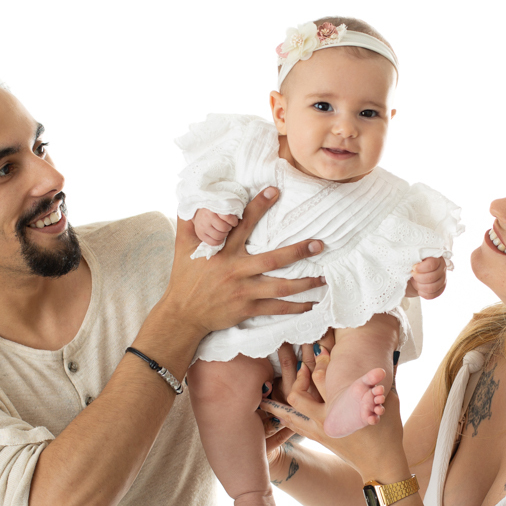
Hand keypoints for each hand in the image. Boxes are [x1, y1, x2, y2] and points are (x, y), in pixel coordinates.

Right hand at [164, 188, 325, 336]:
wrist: (183, 314)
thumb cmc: (185, 277)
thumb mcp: (182, 246)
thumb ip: (189, 222)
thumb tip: (192, 197)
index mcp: (223, 252)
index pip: (243, 224)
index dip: (259, 207)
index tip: (275, 191)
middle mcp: (236, 270)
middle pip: (273, 259)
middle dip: (298, 251)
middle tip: (319, 244)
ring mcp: (244, 291)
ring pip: (280, 287)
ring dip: (304, 283)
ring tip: (323, 278)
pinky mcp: (247, 309)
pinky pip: (276, 308)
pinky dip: (295, 308)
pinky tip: (311, 304)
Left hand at [260, 341, 406, 479]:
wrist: (381, 463)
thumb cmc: (388, 432)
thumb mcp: (388, 402)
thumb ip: (380, 382)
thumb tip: (384, 362)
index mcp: (341, 406)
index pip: (321, 378)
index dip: (320, 362)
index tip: (321, 350)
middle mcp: (325, 418)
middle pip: (297, 395)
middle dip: (297, 378)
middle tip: (302, 367)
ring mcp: (320, 430)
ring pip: (289, 415)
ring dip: (276, 405)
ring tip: (263, 398)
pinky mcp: (320, 438)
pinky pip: (295, 426)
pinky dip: (285, 418)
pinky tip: (277, 414)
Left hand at [405, 256, 447, 299]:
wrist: (413, 275)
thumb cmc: (413, 264)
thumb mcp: (413, 258)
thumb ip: (414, 257)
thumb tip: (414, 264)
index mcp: (436, 258)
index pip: (432, 264)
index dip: (421, 268)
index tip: (413, 268)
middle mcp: (442, 268)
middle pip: (432, 277)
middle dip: (418, 277)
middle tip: (412, 275)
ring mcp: (442, 280)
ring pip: (433, 287)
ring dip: (420, 286)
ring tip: (415, 282)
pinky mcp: (440, 289)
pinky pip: (433, 295)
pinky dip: (424, 294)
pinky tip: (419, 290)